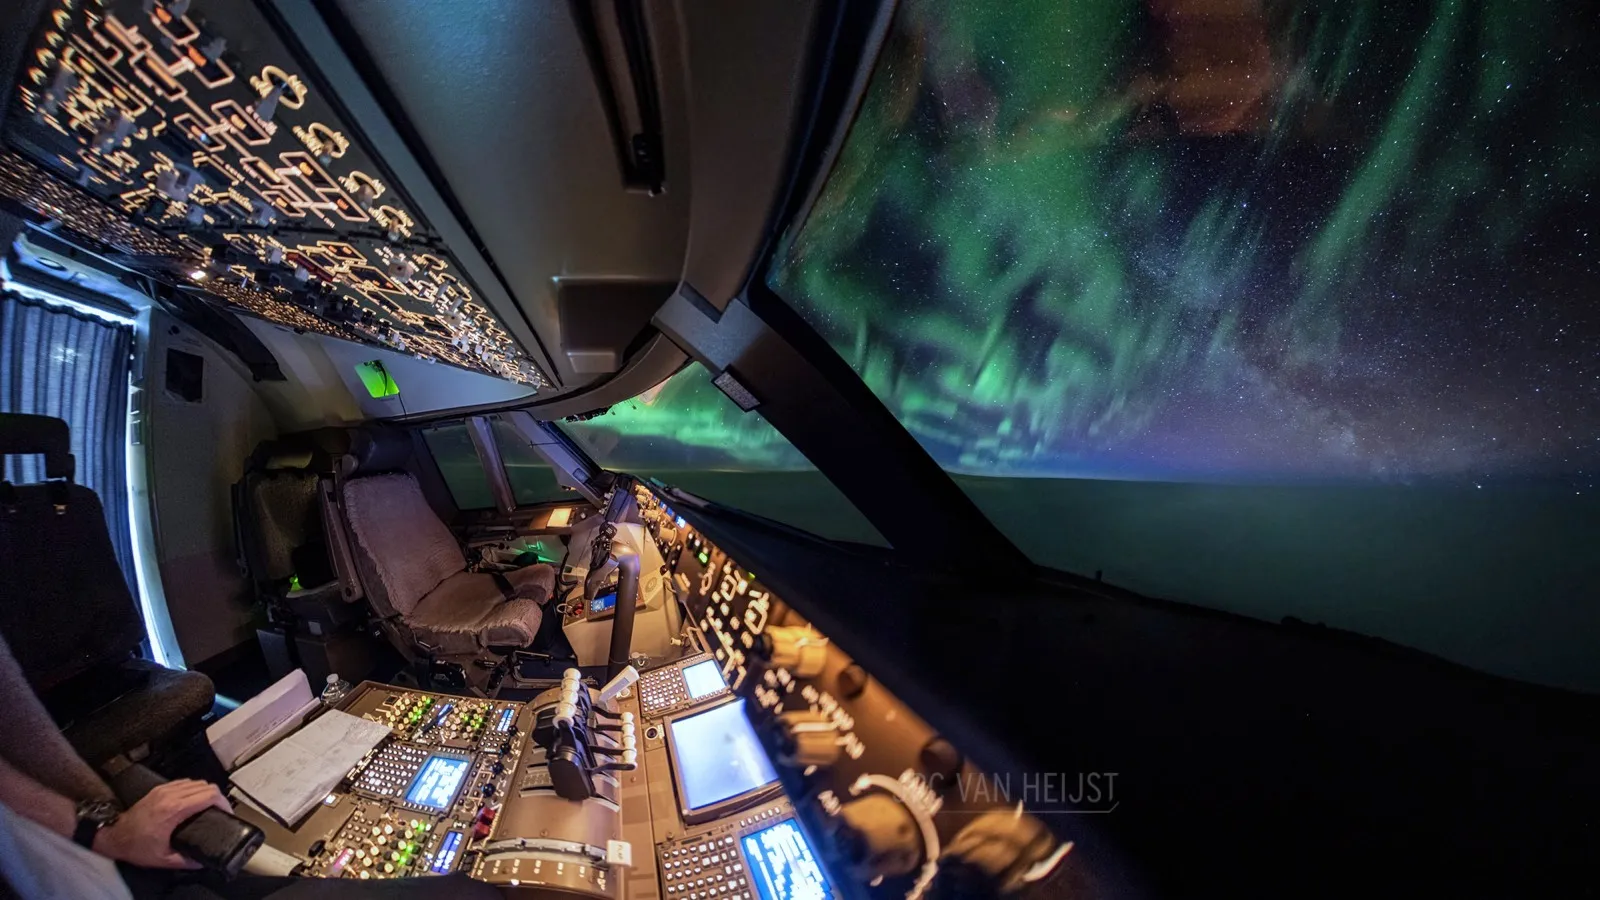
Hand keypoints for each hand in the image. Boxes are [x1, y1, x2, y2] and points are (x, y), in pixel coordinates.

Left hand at [93, 780, 231, 868]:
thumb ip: (186, 861)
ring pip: (196, 782)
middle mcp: (170, 796)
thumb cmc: (135, 846)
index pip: (209, 795)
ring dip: (206, 792)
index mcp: (174, 810)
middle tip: (220, 810)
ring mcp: (164, 790)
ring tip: (209, 805)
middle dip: (218, 797)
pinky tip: (193, 800)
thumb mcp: (163, 859)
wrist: (113, 837)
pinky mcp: (158, 790)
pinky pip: (184, 782)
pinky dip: (193, 789)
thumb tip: (202, 861)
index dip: (223, 803)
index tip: (226, 812)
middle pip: (206, 786)